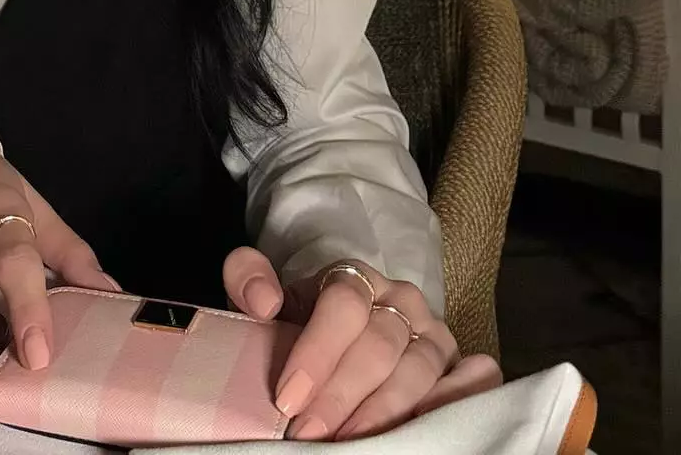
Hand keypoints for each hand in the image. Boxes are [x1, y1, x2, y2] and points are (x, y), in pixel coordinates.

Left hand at [224, 249, 502, 441]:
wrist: (337, 332)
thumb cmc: (300, 321)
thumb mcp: (268, 297)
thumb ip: (249, 279)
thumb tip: (264, 301)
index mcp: (354, 277)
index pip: (344, 304)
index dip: (317, 352)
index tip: (287, 397)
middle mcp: (401, 301)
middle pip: (379, 346)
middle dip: (341, 395)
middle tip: (309, 433)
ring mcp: (434, 335)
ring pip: (418, 373)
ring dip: (382, 415)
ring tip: (349, 445)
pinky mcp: (456, 368)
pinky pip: (466, 386)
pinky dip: (447, 407)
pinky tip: (420, 431)